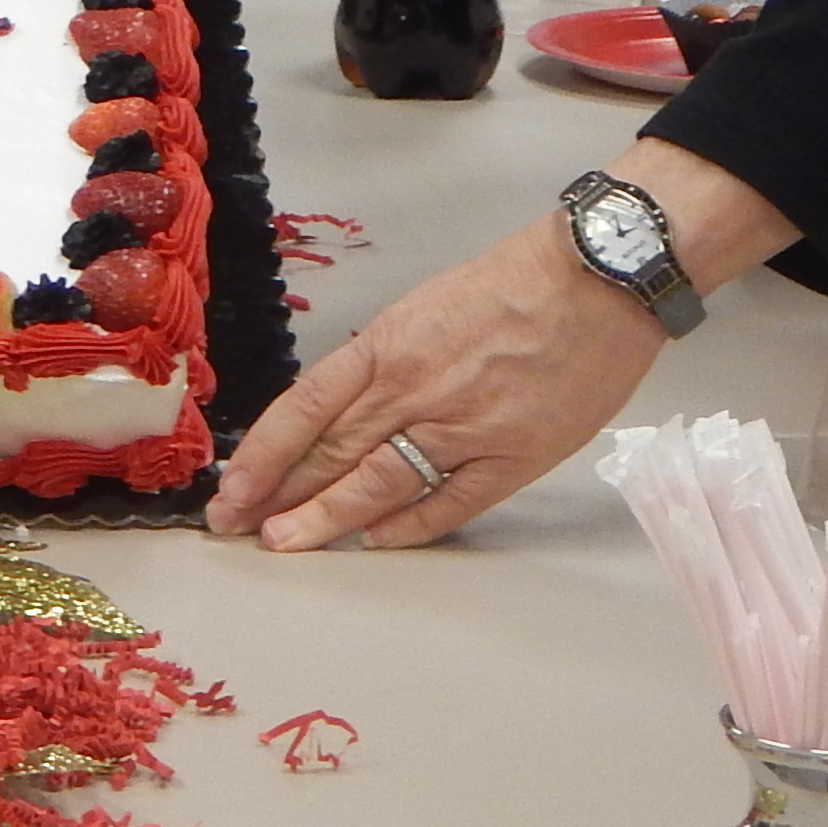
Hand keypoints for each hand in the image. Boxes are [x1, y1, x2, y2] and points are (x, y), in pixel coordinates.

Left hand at [209, 220, 667, 549]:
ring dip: (326, 520)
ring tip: (287, 544)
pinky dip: (407, 528)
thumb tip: (341, 412)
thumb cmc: (514, 284)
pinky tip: (375, 542)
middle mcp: (415, 390)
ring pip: (377, 484)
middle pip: (330, 452)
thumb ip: (385, 361)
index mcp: (388, 346)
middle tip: (237, 527)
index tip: (231, 487)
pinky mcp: (512, 458)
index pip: (304, 409)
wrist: (596, 281)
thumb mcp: (425, 308)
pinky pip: (448, 503)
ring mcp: (464, 429)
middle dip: (278, 495)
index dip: (261, 455)